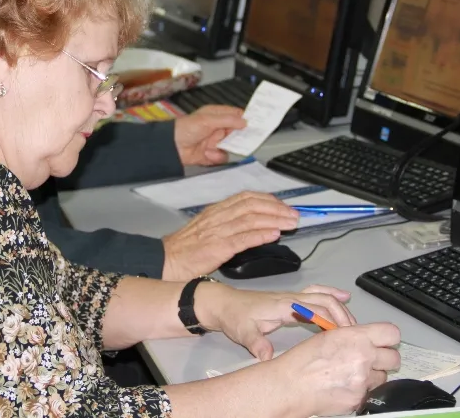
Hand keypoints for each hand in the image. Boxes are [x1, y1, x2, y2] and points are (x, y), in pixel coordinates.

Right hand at [161, 192, 298, 279]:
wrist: (165, 261)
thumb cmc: (185, 250)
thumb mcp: (206, 229)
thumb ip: (227, 224)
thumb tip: (252, 226)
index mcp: (216, 210)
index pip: (246, 197)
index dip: (268, 200)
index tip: (283, 206)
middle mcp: (218, 216)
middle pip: (253, 205)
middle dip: (277, 208)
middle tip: (293, 215)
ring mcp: (217, 231)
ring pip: (251, 218)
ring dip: (275, 219)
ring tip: (290, 223)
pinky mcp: (217, 247)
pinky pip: (243, 238)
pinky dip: (261, 234)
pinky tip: (274, 234)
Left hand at [174, 105, 245, 166]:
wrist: (171, 147)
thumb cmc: (185, 128)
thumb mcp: (208, 120)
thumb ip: (228, 120)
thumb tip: (244, 121)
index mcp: (216, 115)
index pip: (236, 116)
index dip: (245, 119)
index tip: (256, 124)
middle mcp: (218, 128)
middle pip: (237, 133)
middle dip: (237, 138)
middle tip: (236, 140)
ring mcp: (215, 142)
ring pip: (231, 147)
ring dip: (223, 148)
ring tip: (213, 147)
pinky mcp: (212, 155)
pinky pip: (222, 157)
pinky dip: (215, 157)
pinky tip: (207, 153)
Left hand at [194, 283, 357, 359]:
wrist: (224, 304)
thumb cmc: (235, 316)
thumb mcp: (243, 332)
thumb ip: (256, 343)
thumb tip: (266, 356)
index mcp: (284, 305)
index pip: (315, 309)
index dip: (332, 320)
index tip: (344, 334)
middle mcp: (291, 298)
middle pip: (324, 300)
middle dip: (341, 314)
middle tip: (354, 333)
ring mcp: (292, 297)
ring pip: (322, 296)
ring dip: (339, 306)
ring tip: (353, 320)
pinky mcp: (291, 300)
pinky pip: (316, 295)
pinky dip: (331, 295)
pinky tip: (343, 297)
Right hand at [272, 322, 400, 416]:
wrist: (291, 386)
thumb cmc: (303, 361)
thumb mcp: (329, 336)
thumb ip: (353, 336)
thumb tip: (367, 339)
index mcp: (356, 337)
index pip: (391, 333)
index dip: (388, 338)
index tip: (384, 341)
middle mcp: (364, 357)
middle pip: (394, 358)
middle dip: (385, 358)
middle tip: (372, 359)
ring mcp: (363, 380)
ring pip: (383, 377)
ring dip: (373, 375)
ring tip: (353, 374)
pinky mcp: (360, 399)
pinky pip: (370, 393)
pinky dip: (361, 391)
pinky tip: (346, 386)